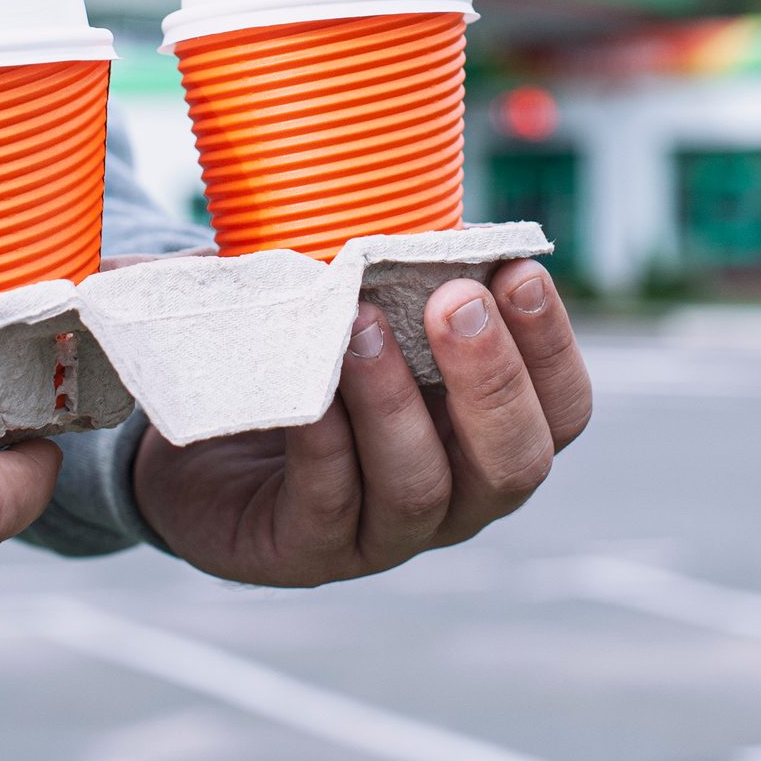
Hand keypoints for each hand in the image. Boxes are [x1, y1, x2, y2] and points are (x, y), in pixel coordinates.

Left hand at [132, 259, 589, 585]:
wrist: (198, 436)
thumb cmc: (300, 357)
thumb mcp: (354, 304)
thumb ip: (394, 271)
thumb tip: (418, 209)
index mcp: (485, 432)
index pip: (562, 410)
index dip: (552, 346)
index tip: (518, 269)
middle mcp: (454, 494)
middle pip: (515, 464)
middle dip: (493, 379)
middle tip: (457, 302)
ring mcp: (382, 533)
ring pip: (420, 488)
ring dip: (396, 402)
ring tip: (361, 324)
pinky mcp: (306, 550)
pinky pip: (328, 502)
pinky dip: (324, 439)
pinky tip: (307, 385)